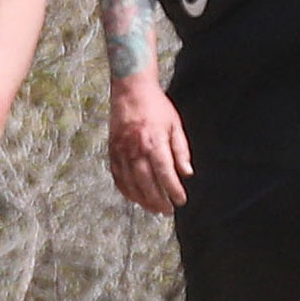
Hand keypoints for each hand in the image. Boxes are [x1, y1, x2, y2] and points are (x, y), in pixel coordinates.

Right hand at [106, 76, 191, 212]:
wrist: (131, 90)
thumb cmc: (156, 106)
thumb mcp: (175, 125)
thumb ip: (181, 151)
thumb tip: (187, 173)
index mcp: (154, 142)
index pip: (165, 174)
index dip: (173, 190)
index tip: (181, 200)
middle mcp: (136, 149)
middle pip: (147, 183)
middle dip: (158, 200)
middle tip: (167, 210)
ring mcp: (121, 150)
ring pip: (131, 183)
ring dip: (142, 199)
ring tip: (153, 208)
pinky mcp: (112, 150)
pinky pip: (117, 176)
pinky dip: (125, 189)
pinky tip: (134, 196)